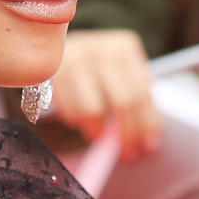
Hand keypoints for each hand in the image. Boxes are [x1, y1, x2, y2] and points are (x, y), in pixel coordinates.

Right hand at [52, 30, 160, 159]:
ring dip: (97, 131)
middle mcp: (100, 48)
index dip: (147, 124)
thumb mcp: (119, 73)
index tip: (148, 147)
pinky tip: (79, 120)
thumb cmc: (95, 67)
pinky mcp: (51, 73)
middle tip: (128, 153)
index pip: (142, 92)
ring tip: (98, 134)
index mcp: (125, 46)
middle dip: (127, 134)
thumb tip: (146, 143)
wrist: (50, 45)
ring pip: (92, 110)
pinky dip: (76, 122)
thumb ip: (134, 100)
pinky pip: (69, 110)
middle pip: (122, 101)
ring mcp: (74, 58)